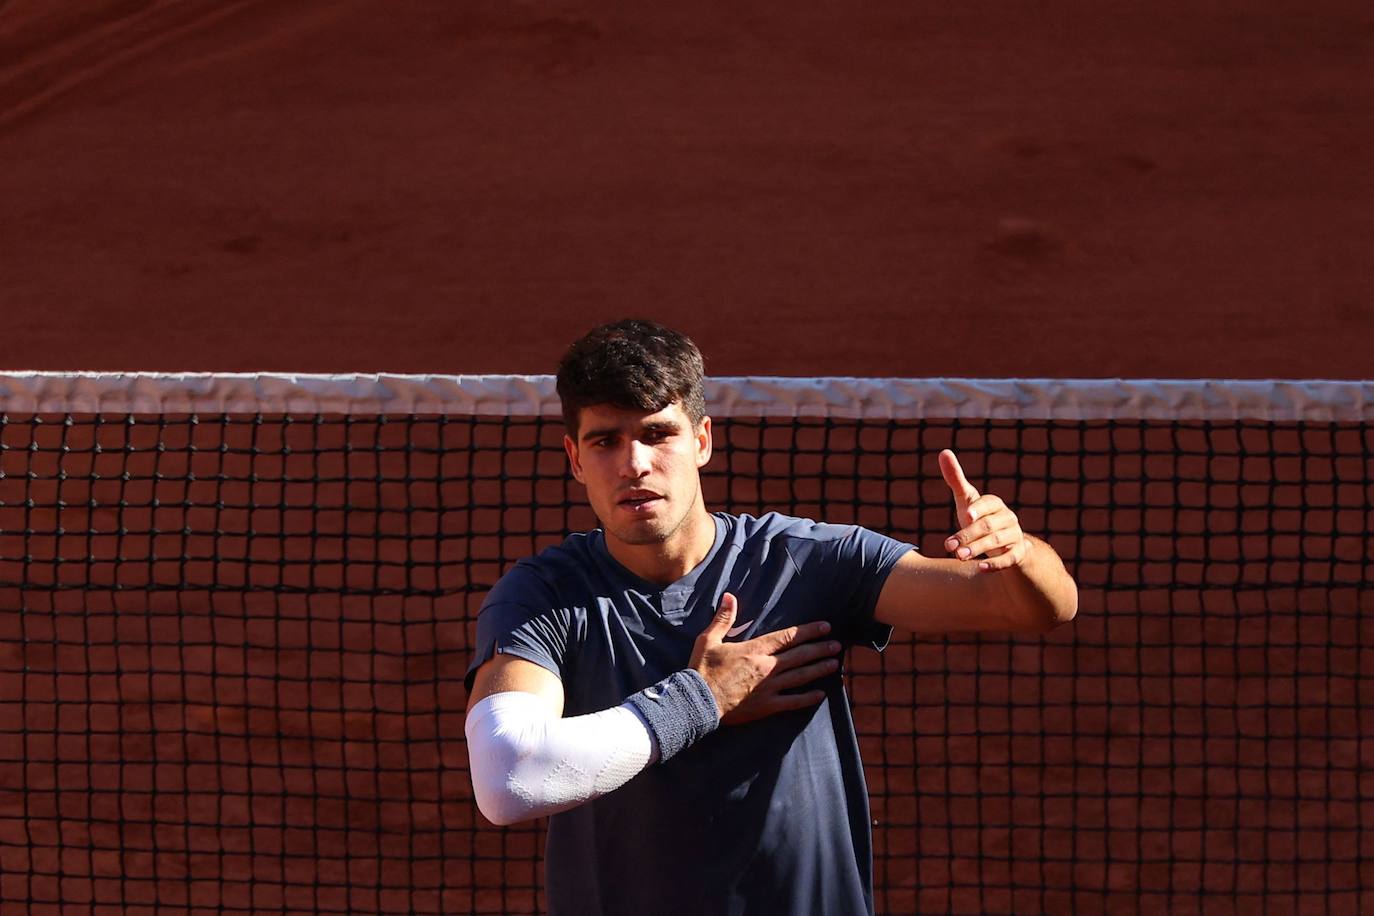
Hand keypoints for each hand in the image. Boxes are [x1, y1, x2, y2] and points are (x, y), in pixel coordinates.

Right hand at [688, 593, 840, 724]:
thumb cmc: (702, 670)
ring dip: (819, 669)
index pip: (788, 637)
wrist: (698, 702)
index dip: (808, 631)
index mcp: (754, 650)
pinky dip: (807, 698)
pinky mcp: (766, 706)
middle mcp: (767, 667)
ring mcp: (769, 688)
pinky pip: (792, 702)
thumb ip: (723, 618)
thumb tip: (729, 596)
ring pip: (800, 676)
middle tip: (837, 645)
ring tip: (835, 664)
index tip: (825, 626)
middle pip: (800, 655)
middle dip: (820, 649)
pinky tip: (820, 694)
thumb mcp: (708, 640)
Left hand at [939, 449, 1028, 571]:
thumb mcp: (967, 501)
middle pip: (989, 526)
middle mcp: (1008, 518)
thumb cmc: (979, 519)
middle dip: (968, 535)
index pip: (988, 503)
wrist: (1005, 545)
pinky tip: (980, 568)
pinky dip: (995, 564)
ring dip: (977, 549)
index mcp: (995, 504)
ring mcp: (1015, 536)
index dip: (978, 509)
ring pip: (998, 542)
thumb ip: (956, 479)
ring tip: (958, 556)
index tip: (965, 515)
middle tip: (949, 547)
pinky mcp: (1018, 554)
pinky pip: (1010, 559)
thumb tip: (943, 452)